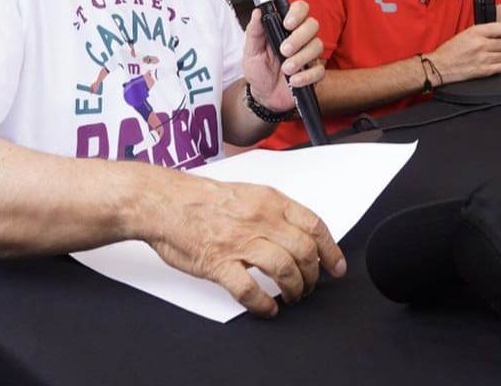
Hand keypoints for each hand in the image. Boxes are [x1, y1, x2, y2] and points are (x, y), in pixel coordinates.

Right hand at [148, 173, 346, 316]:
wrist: (163, 202)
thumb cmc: (200, 199)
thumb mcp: (247, 193)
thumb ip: (272, 211)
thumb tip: (297, 232)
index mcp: (269, 201)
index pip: (314, 226)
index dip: (331, 250)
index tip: (337, 267)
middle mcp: (259, 220)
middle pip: (304, 252)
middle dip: (313, 275)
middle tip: (309, 286)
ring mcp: (239, 242)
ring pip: (284, 270)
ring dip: (294, 290)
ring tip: (291, 297)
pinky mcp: (219, 263)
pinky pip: (249, 290)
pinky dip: (264, 304)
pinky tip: (267, 308)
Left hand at [242, 0, 323, 111]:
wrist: (263, 94)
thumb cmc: (259, 69)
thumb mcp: (251, 50)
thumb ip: (254, 32)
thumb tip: (257, 12)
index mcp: (285, 28)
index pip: (300, 9)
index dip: (297, 12)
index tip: (286, 24)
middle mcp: (300, 38)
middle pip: (312, 25)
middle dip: (299, 37)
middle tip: (283, 50)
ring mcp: (309, 54)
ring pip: (317, 46)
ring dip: (301, 58)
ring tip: (286, 69)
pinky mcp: (314, 72)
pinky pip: (320, 70)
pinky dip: (306, 76)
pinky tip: (293, 80)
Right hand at [428, 21, 500, 82]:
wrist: (439, 66)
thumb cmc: (449, 51)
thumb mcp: (464, 34)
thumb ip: (481, 32)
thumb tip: (495, 32)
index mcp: (476, 32)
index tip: (498, 35)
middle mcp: (481, 44)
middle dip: (499, 46)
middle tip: (492, 48)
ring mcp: (483, 58)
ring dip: (498, 56)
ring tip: (489, 57)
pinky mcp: (483, 71)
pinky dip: (497, 66)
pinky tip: (489, 65)